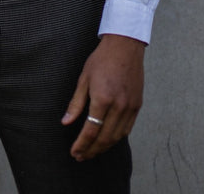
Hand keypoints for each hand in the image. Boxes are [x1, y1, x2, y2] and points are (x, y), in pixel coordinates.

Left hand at [61, 34, 144, 160]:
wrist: (125, 46)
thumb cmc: (102, 59)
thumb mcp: (84, 78)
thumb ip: (76, 103)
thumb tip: (66, 122)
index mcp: (102, 99)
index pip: (90, 131)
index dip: (81, 145)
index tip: (74, 152)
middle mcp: (118, 106)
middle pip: (104, 138)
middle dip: (91, 150)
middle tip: (81, 156)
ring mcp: (130, 107)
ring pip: (117, 137)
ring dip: (104, 147)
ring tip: (92, 151)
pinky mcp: (137, 105)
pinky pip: (127, 129)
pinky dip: (117, 138)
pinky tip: (108, 140)